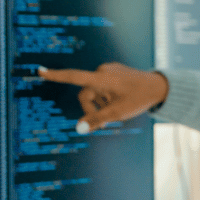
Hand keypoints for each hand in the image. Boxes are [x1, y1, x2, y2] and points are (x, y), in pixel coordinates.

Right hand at [39, 62, 168, 132]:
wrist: (159, 87)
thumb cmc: (140, 98)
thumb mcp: (119, 113)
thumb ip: (97, 120)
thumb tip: (79, 128)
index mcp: (102, 78)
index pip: (74, 77)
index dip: (56, 76)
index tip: (40, 71)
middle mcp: (103, 71)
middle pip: (86, 93)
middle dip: (92, 108)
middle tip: (106, 122)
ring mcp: (109, 70)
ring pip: (95, 92)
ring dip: (101, 103)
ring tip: (117, 110)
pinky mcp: (114, 72)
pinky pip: (103, 87)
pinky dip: (106, 97)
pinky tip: (120, 102)